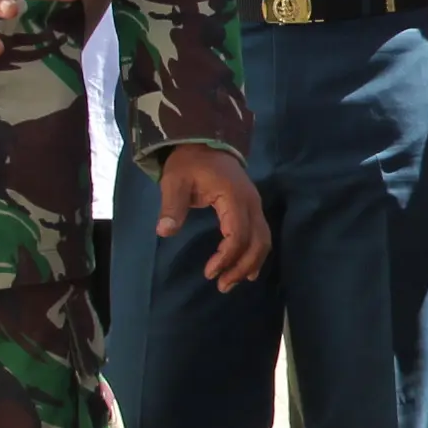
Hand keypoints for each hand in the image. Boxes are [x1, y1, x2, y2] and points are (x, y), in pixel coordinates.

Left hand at [155, 145, 270, 290]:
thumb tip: (164, 232)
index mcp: (234, 197)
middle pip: (258, 242)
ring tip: (232, 281)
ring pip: (264, 240)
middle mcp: (251, 203)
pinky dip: (255, 254)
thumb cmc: (189, 164)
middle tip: (222, 285)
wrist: (205, 142)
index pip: (238, 235)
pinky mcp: (252, 208)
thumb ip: (172, 207)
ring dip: (251, 263)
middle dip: (242, 266)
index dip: (226, 258)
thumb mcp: (174, 182)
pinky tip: (245, 268)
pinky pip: (261, 235)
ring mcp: (255, 205)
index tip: (209, 273)